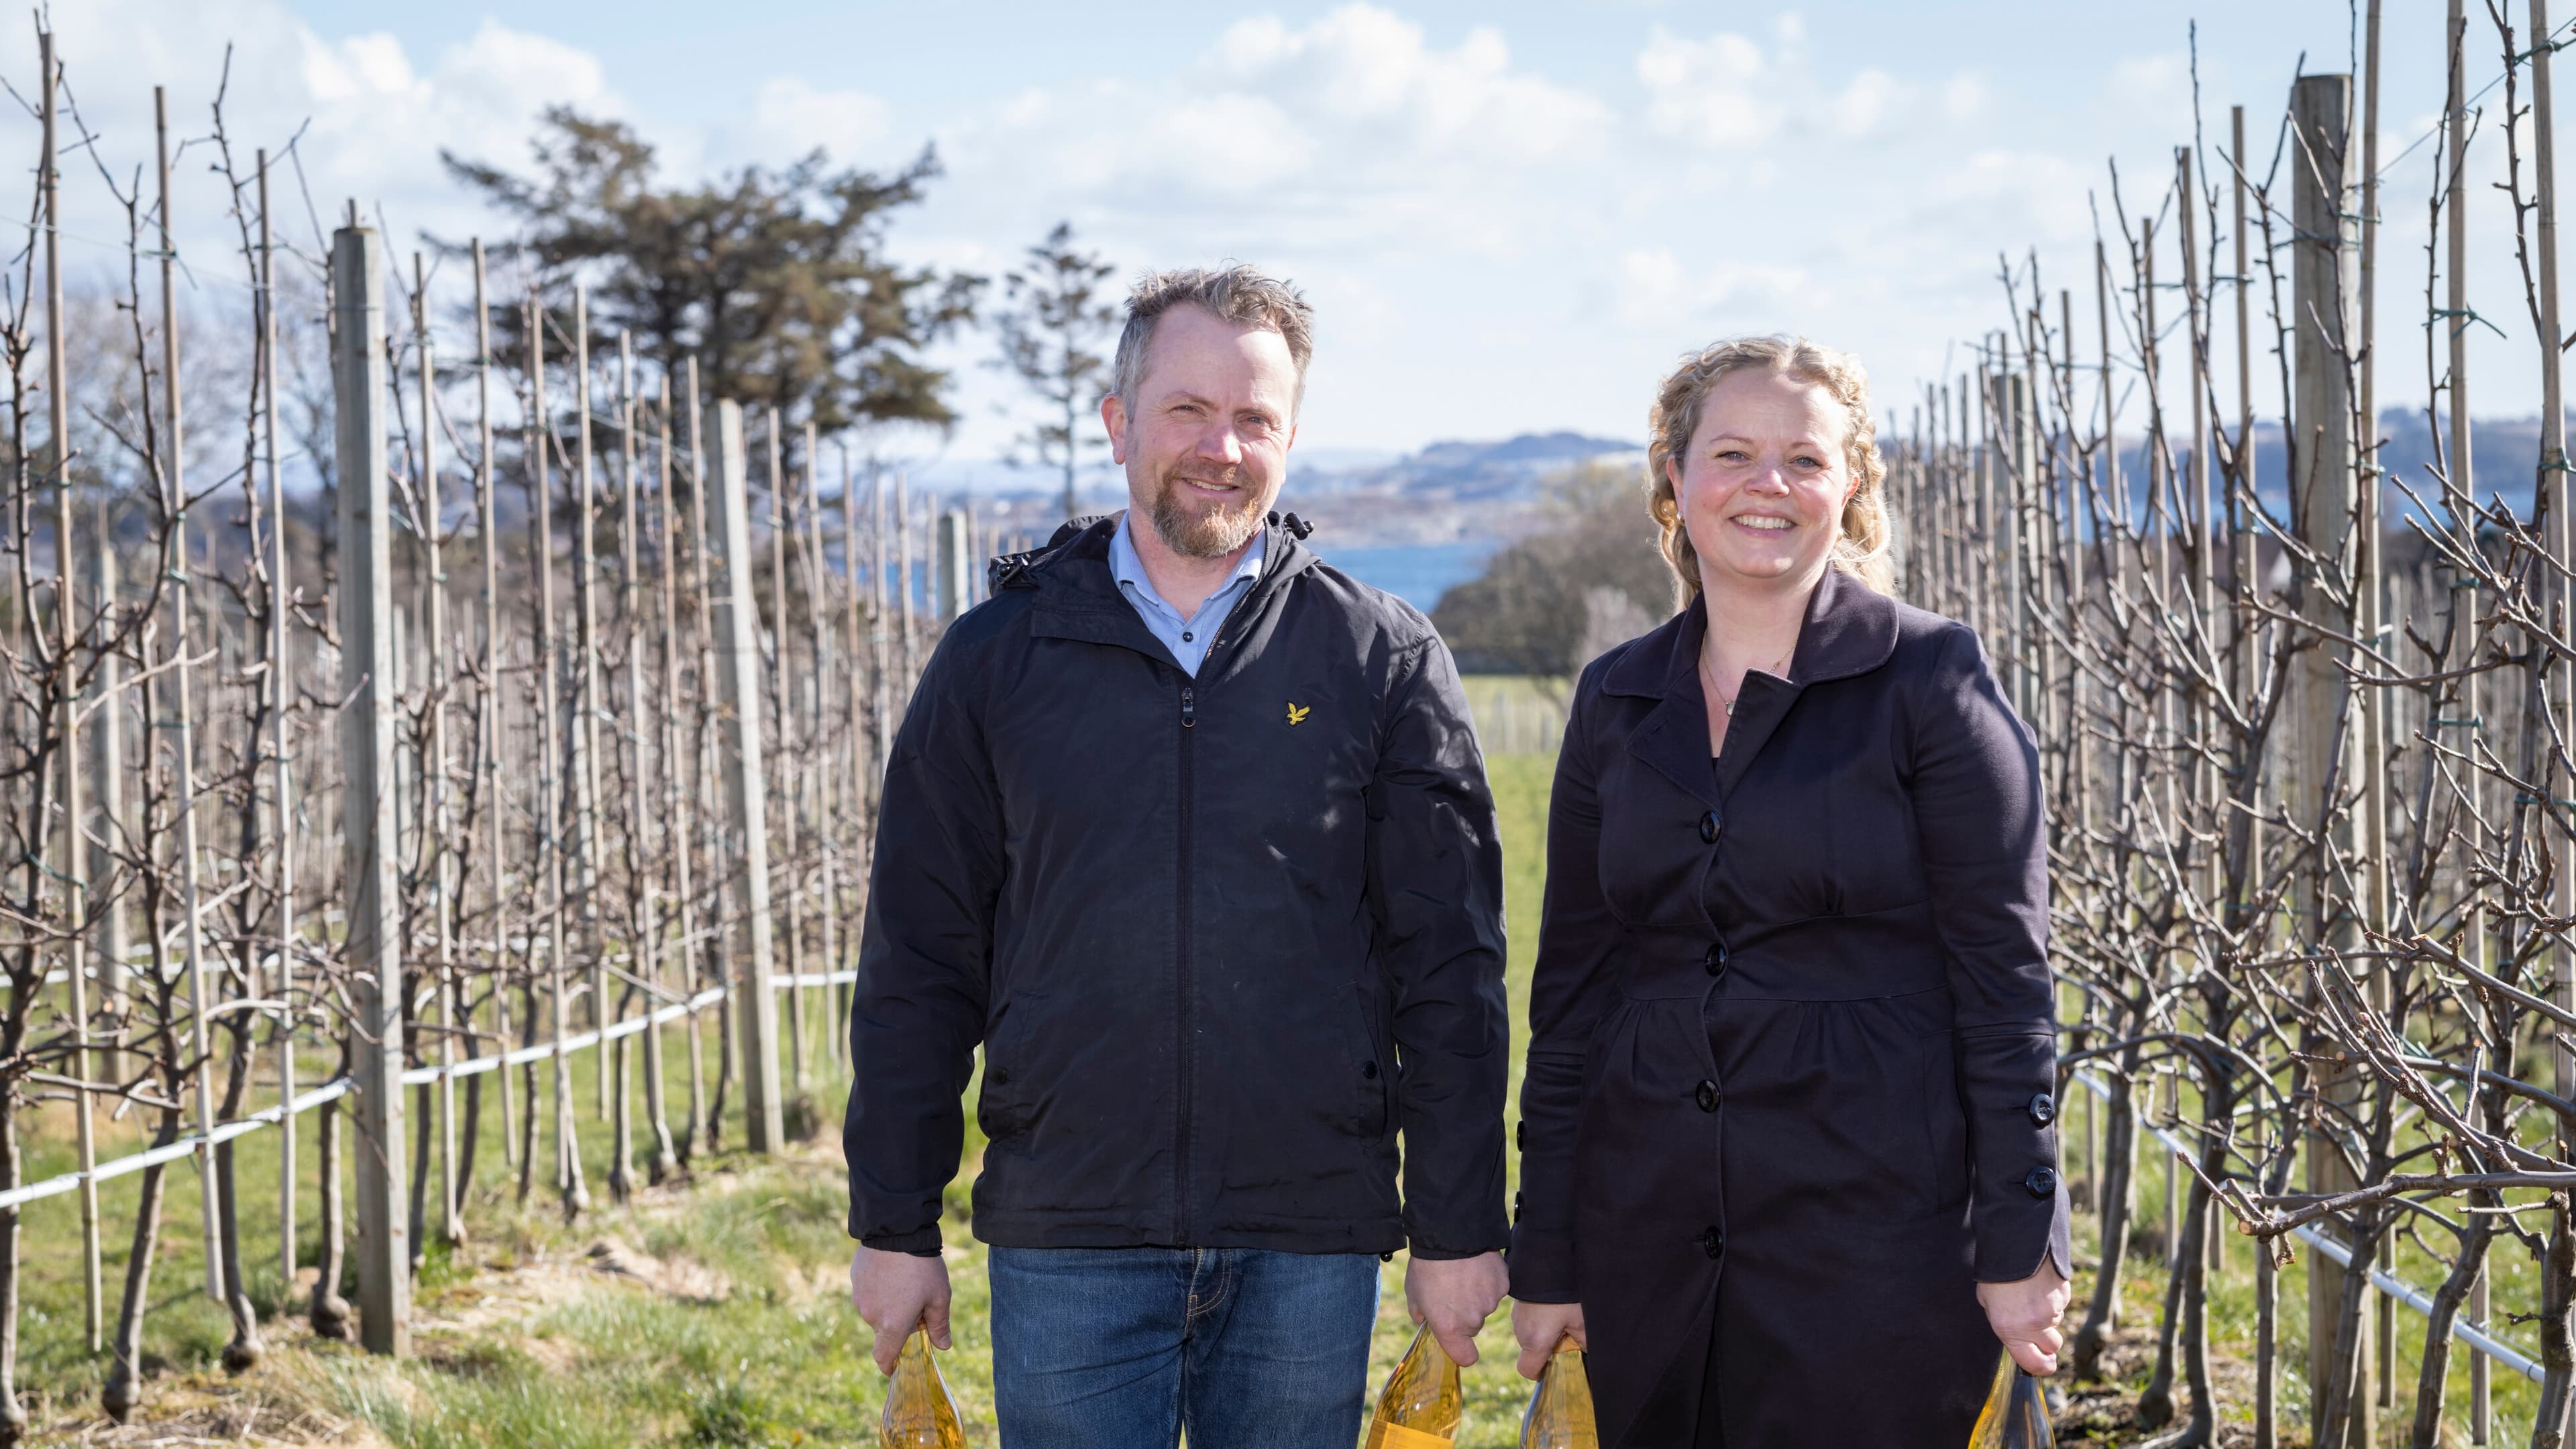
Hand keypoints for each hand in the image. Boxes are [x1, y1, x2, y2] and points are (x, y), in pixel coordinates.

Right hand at [850, 1245, 952, 1373]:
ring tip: (906, 1281)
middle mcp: (871, 1315)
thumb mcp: (939, 1297)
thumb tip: (943, 1346)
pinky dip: (879, 1289)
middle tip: (918, 1303)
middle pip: (884, 1329)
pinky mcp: (856, 1279)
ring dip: (888, 1304)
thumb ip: (940, 1325)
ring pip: (876, 1309)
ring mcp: (860, 1297)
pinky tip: (893, 1271)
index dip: (888, 1365)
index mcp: (892, 1325)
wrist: (898, 1231)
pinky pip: (868, 1291)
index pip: (883, 1356)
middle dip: (899, 1323)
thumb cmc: (922, 1267)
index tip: (894, 1367)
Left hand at [1405, 1251, 1508, 1365]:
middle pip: (1473, 1327)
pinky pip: (1496, 1289)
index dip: (1462, 1351)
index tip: (1458, 1342)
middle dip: (1464, 1314)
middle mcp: (1473, 1320)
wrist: (1449, 1235)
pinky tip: (1476, 1266)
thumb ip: (1421, 1315)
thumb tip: (1426, 1321)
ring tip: (1462, 1274)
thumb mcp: (1414, 1293)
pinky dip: (1488, 1281)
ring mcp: (1490, 1302)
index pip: (1465, 1357)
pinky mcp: (1502, 1284)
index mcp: (1450, 1328)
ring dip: (1476, 1296)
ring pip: (1484, 1306)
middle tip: (1451, 1291)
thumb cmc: (1427, 1265)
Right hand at [1511, 1300, 1586, 1380]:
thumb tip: (1586, 1352)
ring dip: (1544, 1334)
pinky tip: (1552, 1309)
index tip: (1553, 1367)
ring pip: (1530, 1337)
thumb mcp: (1580, 1321)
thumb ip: (1584, 1343)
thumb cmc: (1564, 1295)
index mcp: (1535, 1341)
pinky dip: (1539, 1322)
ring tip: (1561, 1318)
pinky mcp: (1517, 1306)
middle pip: (1532, 1352)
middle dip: (1548, 1350)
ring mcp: (1517, 1318)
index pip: (1528, 1370)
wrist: (1547, 1263)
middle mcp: (1521, 1333)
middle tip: (1567, 1335)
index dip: (1540, 1374)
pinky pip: (1528, 1322)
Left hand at [1976, 1259, 2069, 1374]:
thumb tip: (2018, 1335)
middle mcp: (2034, 1325)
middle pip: (2053, 1346)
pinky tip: (2039, 1284)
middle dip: (2047, 1340)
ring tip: (2031, 1295)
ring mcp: (2052, 1311)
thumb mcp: (1988, 1304)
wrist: (2013, 1247)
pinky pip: (2061, 1304)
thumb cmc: (1995, 1276)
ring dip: (2048, 1315)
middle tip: (2035, 1325)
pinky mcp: (2064, 1295)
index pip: (2035, 1364)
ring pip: (2057, 1322)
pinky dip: (2053, 1298)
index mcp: (2012, 1331)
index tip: (2044, 1365)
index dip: (2041, 1367)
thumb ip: (2005, 1324)